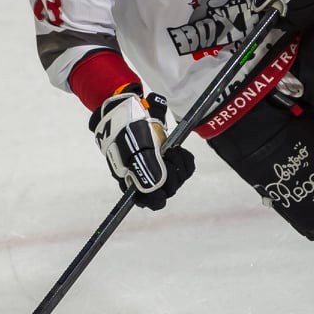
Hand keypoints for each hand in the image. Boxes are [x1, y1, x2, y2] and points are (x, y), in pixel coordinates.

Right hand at [90, 88, 194, 209]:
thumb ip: (145, 168)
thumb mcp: (135, 148)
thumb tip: (157, 186)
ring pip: (179, 178)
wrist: (128, 112)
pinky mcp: (171, 158)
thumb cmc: (126, 132)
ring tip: (170, 150)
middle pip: (169, 190)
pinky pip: (186, 167)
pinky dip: (185, 159)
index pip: (152, 201)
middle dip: (171, 174)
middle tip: (165, 155)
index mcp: (134, 183)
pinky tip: (176, 149)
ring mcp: (161, 168)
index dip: (158, 196)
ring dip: (179, 165)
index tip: (162, 180)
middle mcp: (148, 179)